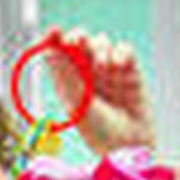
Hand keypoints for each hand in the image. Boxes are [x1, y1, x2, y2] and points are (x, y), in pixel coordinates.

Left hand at [44, 27, 153, 154]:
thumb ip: (66, 74)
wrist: (130, 147)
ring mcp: (110, 71)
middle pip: (80, 42)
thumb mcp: (78, 103)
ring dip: (100, 49)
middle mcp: (88, 74)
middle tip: (79, 41)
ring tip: (103, 68)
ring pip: (102, 42)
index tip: (53, 33)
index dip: (54, 39)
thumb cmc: (100, 132)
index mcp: (69, 81)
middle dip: (78, 37)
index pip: (59, 53)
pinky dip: (120, 52)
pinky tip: (118, 66)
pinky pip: (124, 49)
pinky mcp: (131, 71)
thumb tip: (48, 48)